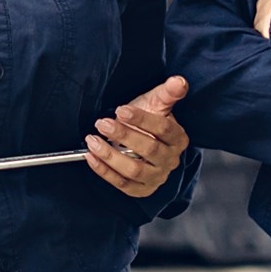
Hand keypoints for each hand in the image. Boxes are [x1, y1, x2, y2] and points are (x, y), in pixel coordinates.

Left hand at [85, 76, 190, 197]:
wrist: (141, 140)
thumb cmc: (149, 119)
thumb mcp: (156, 103)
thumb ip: (168, 92)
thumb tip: (179, 81)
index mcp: (178, 138)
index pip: (163, 129)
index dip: (142, 119)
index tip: (121, 110)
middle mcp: (170, 160)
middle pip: (149, 149)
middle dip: (123, 135)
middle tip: (102, 123)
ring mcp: (156, 177)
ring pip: (134, 170)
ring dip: (110, 156)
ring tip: (92, 140)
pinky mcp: (141, 189)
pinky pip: (122, 184)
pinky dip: (104, 172)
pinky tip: (91, 157)